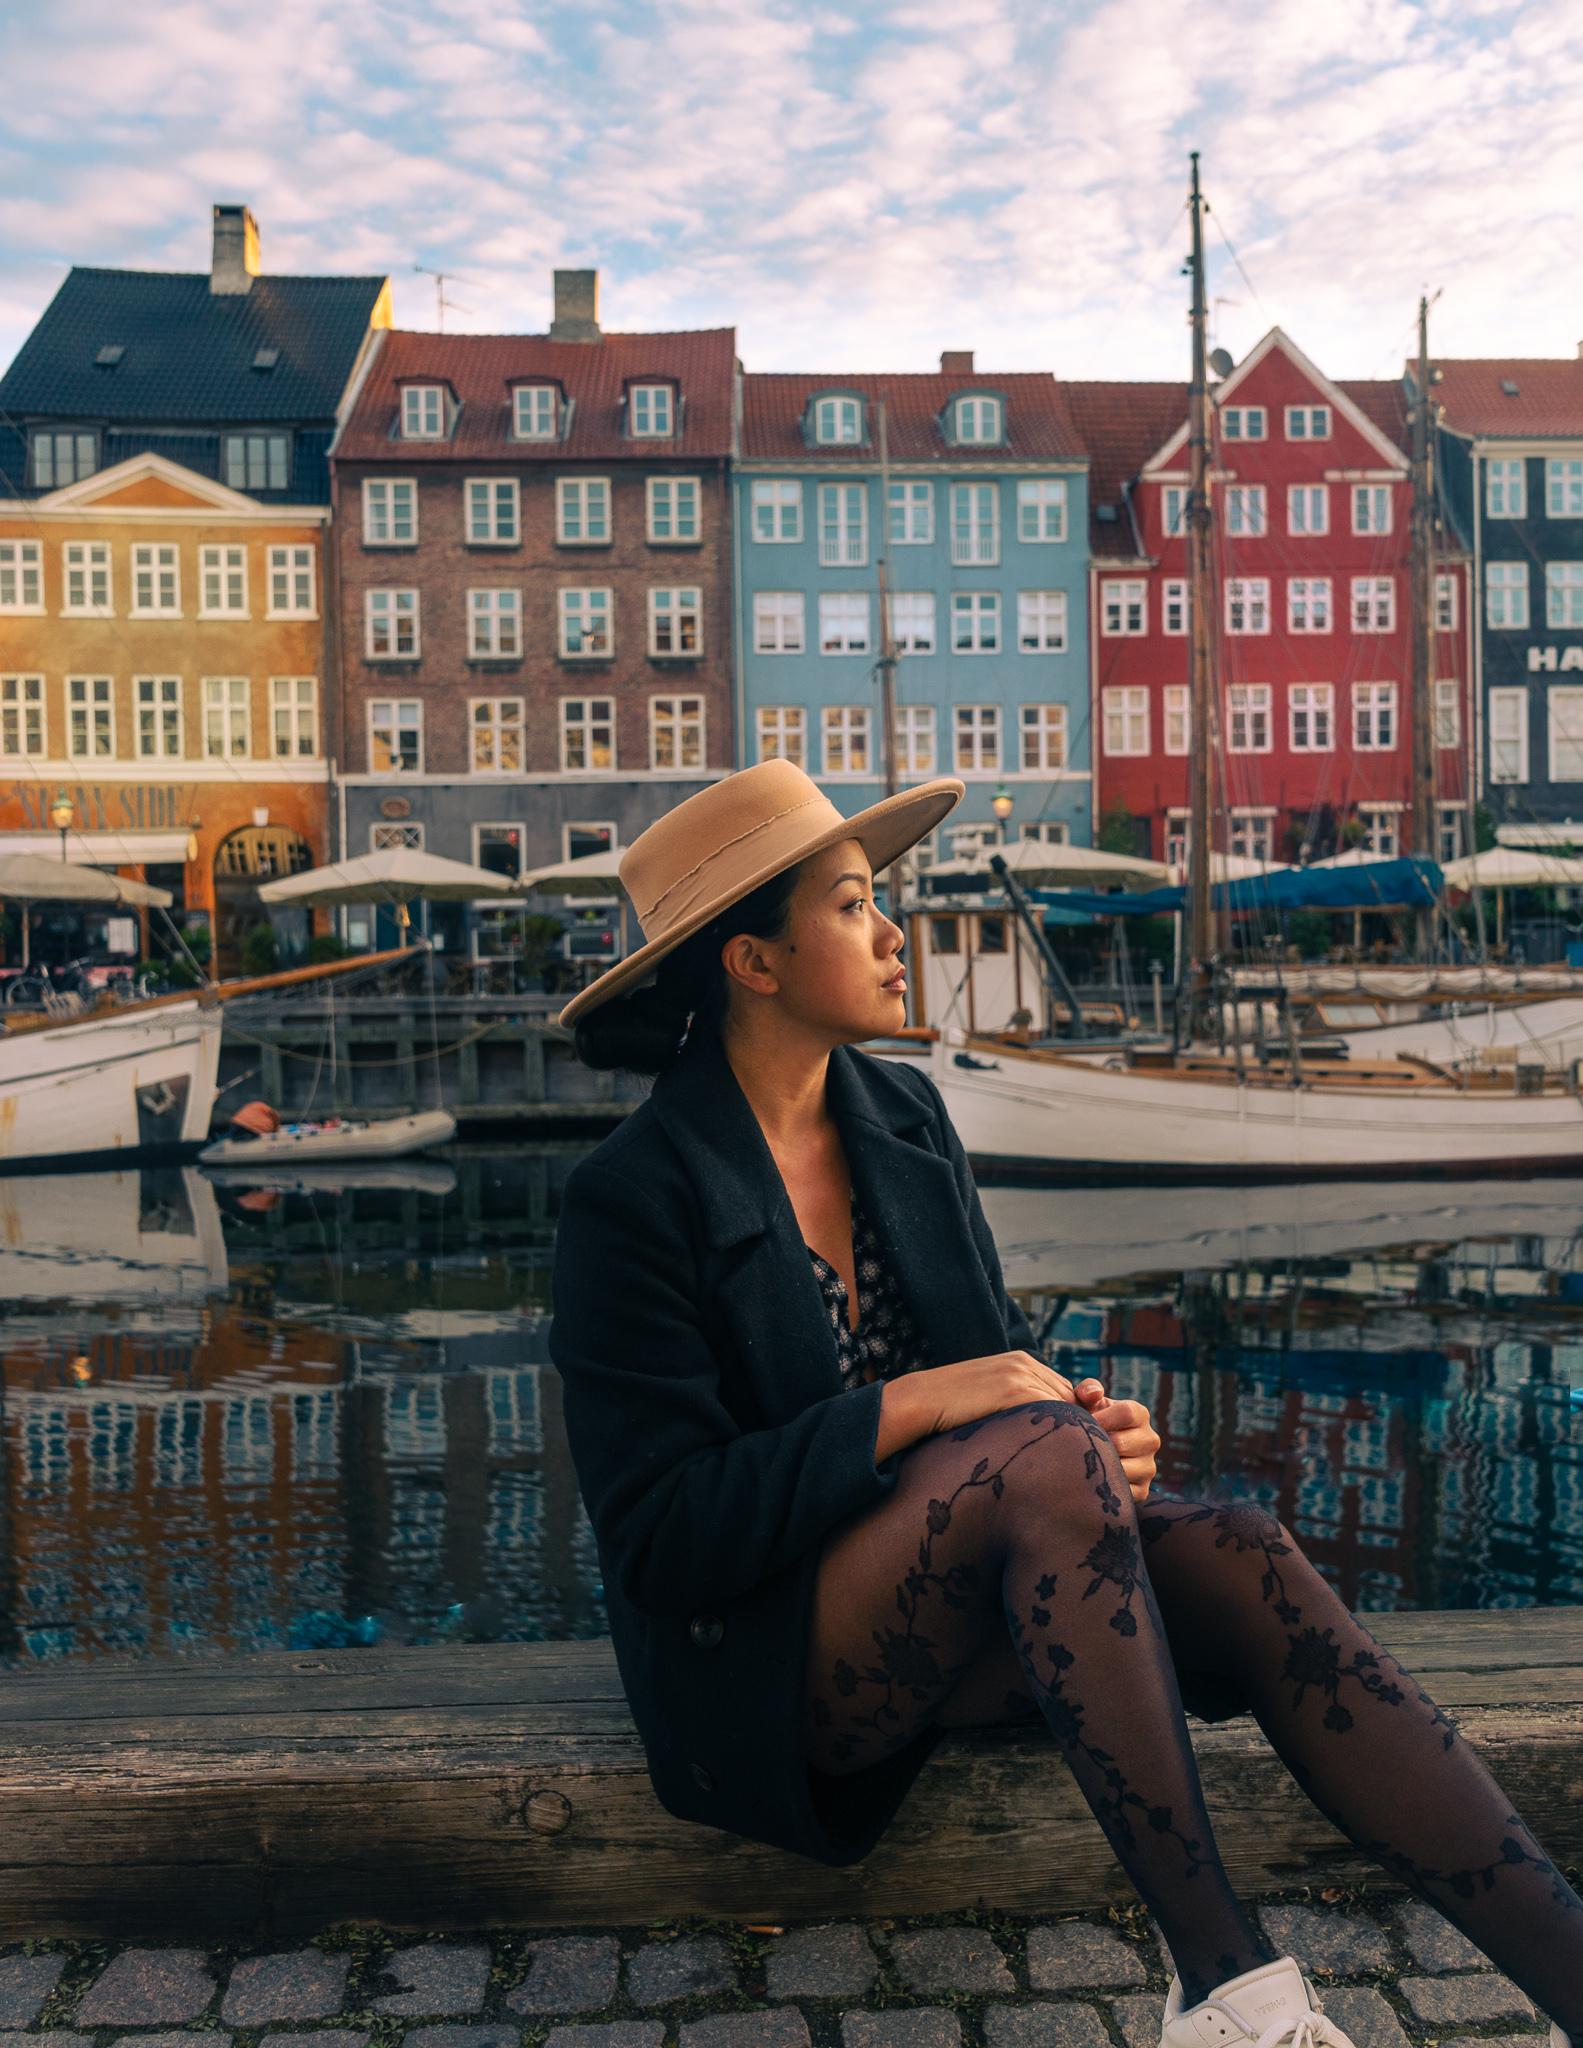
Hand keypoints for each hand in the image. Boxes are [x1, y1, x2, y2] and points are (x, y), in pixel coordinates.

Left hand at [1072, 1379, 1159, 1502]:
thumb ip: (1088, 1390)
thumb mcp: (1087, 1402)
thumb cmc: (1088, 1421)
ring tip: (1081, 1462)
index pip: (1127, 1413)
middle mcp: (1150, 1440)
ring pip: (1122, 1469)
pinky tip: (1089, 1480)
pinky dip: (1104, 1487)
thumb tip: (1093, 1394)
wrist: (1092, 1452)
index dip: (1100, 1418)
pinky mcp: (1142, 1491)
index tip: (1082, 1424)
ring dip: (1098, 1466)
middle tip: (1076, 1446)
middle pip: (1121, 1443)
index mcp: (1140, 1415)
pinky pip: (1122, 1491)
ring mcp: (1148, 1467)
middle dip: (1095, 1444)